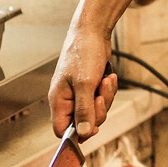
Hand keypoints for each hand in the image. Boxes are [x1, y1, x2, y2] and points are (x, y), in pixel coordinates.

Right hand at [48, 26, 118, 141]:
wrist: (93, 33)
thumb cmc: (83, 53)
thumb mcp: (85, 84)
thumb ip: (84, 110)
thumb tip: (84, 133)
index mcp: (59, 101)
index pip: (62, 130)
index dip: (78, 133)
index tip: (94, 127)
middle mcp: (67, 99)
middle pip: (84, 122)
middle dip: (98, 110)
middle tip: (101, 94)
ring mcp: (79, 93)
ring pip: (96, 110)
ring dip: (106, 97)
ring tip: (105, 80)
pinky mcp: (91, 87)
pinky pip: (102, 98)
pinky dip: (108, 89)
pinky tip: (108, 77)